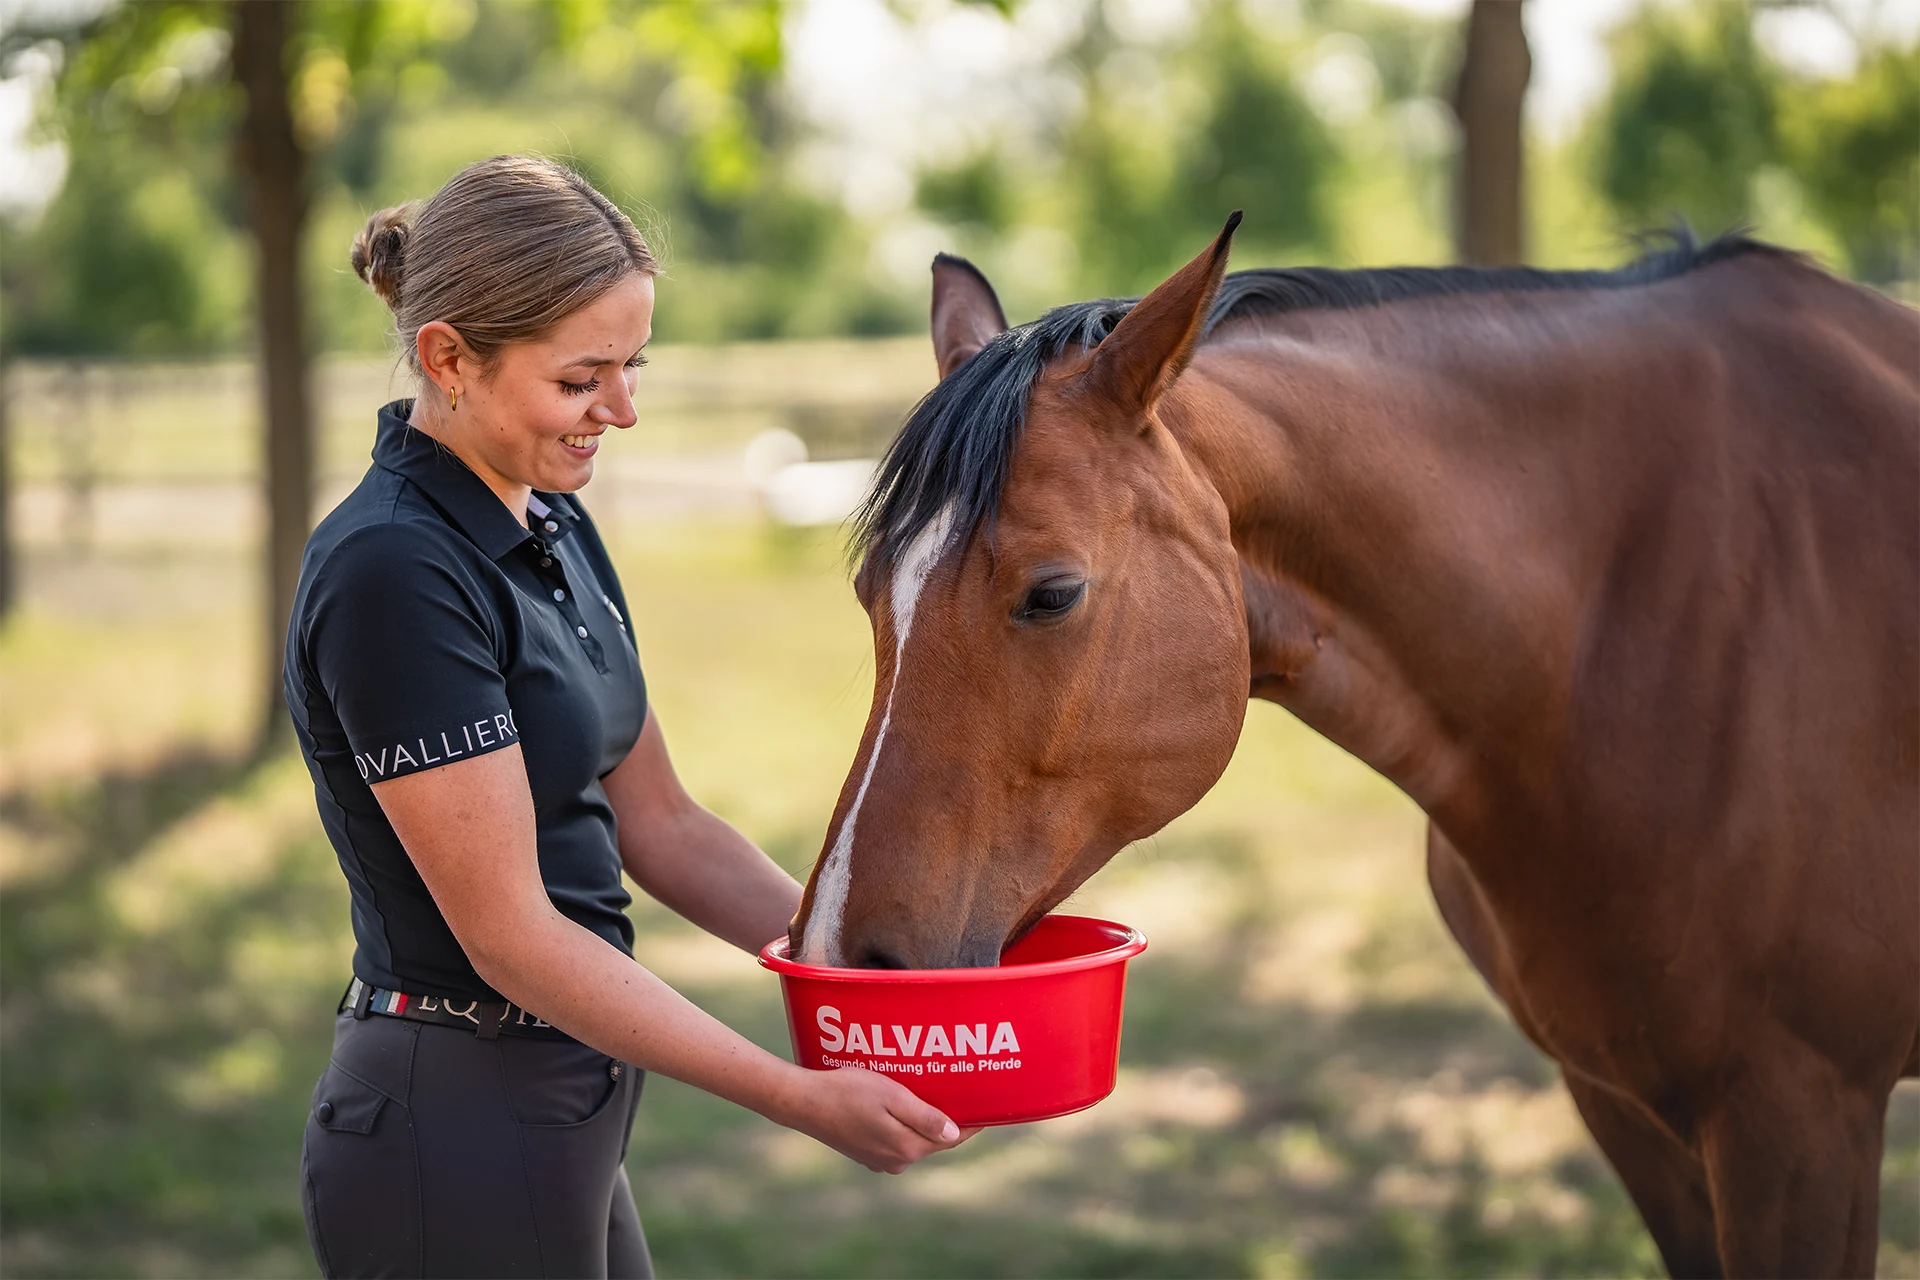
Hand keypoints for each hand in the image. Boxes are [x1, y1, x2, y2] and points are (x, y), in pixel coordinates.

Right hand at [788, 1065, 974, 1172]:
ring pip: (913, 1138)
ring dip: (923, 1120)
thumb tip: (954, 1134)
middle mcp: (896, 1160)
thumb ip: (924, 1117)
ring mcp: (879, 1158)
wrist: (803, 1103)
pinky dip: (903, 1123)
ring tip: (932, 1093)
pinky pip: (894, 1137)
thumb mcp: (891, 1097)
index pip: (951, 1138)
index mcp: (907, 1148)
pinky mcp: (864, 1152)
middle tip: (960, 1092)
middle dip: (948, 1119)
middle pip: (933, 1138)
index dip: (972, 1123)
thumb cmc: (847, 1092)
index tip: (988, 1109)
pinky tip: (900, 1104)